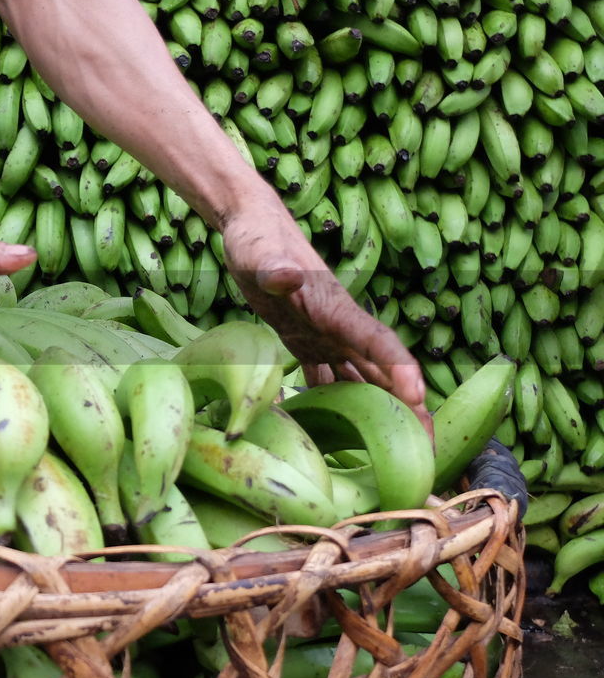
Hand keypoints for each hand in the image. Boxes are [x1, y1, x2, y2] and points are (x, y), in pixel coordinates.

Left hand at [219, 204, 431, 437]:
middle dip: (407, 408)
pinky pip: (329, 377)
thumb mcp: (259, 254)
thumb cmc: (256, 237)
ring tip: (401, 450)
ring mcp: (325, 335)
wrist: (251, 228)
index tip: (418, 399)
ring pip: (362, 378)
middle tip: (428, 449)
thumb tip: (286, 275)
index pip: (378, 342)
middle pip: (382, 371)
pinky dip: (339, 402)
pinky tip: (343, 431)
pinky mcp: (305, 341)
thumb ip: (275, 267)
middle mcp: (340, 326)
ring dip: (381, 410)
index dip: (400, 369)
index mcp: (336, 309)